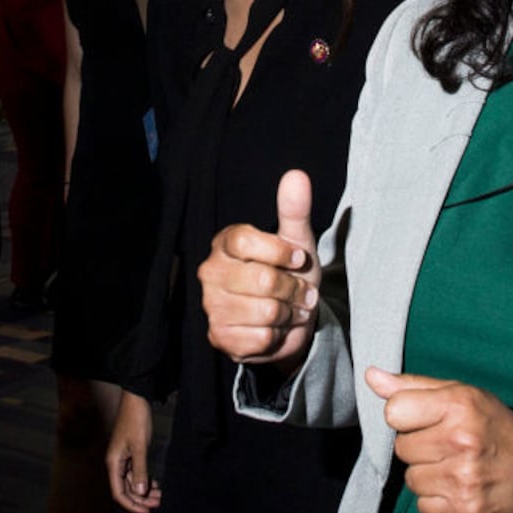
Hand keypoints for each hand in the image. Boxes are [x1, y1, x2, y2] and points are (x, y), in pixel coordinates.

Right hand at [106, 390, 161, 512]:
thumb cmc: (136, 420)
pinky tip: (155, 484)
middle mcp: (116, 463)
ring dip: (144, 491)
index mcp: (114, 463)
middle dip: (141, 499)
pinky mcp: (130, 454)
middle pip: (126, 490)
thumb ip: (140, 470)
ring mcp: (123, 459)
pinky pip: (136, 473)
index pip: (119, 493)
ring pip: (132, 482)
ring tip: (159, 495)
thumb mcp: (140, 446)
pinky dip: (145, 480)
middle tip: (158, 503)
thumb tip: (140, 492)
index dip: (132, 505)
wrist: (136, 399)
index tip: (146, 511)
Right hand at [198, 169, 321, 364]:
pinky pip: (262, 337)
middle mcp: (211, 272)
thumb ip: (294, 209)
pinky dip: (278, 336)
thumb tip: (297, 175)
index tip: (298, 259)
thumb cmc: (290, 274)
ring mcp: (212, 306)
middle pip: (263, 279)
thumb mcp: (296, 241)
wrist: (290, 321)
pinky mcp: (219, 336)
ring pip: (266, 310)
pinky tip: (274, 329)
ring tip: (289, 309)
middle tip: (301, 292)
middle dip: (294, 289)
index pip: (246, 241)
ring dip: (289, 313)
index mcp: (225, 243)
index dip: (279, 252)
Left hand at [366, 369, 512, 512]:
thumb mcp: (464, 395)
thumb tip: (371, 376)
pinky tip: (460, 489)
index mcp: (459, 406)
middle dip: (420, 447)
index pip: (394, 411)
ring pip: (411, 479)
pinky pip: (423, 507)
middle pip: (401, 448)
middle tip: (450, 446)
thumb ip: (414, 386)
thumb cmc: (498, 430)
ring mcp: (463, 481)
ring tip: (457, 467)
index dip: (406, 417)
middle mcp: (461, 442)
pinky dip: (438, 501)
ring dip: (429, 475)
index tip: (427, 420)